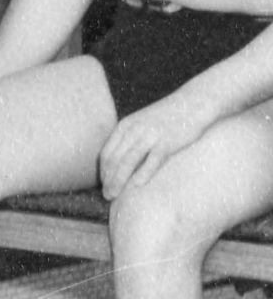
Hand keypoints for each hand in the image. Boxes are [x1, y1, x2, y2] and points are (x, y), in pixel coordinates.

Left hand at [100, 89, 214, 196]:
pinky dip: (141, 175)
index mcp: (125, 125)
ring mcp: (150, 136)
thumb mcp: (143, 122)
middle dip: (108, 180)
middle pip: (114, 160)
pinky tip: (136, 187)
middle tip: (106, 196)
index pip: (106, 153)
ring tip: (114, 196)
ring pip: (127, 162)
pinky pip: (151, 162)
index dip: (103, 172)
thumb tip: (122, 159)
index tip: (103, 185)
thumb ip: (131, 137)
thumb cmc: (170, 115)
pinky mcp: (167, 142)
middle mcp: (134, 130)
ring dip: (118, 181)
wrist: (195, 102)